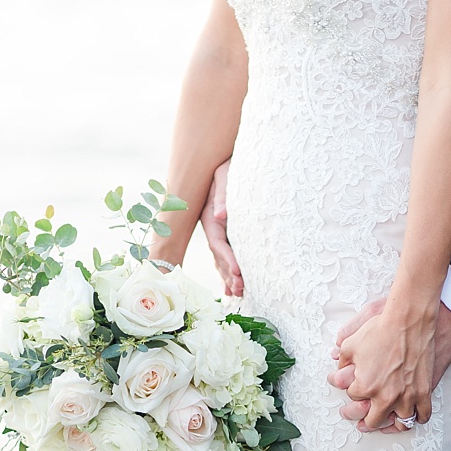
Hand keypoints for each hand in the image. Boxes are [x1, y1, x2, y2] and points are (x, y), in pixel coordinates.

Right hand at [201, 160, 242, 295]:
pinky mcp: (228, 228)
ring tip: (240, 293)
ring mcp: (219, 228)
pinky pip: (228, 251)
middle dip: (229, 273)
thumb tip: (220, 215)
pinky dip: (231, 267)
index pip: (218, 242)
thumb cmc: (230, 163)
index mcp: (209, 215)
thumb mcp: (226, 174)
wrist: (231, 157)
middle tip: (241, 290)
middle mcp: (212, 225)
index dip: (227, 259)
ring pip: (222, 256)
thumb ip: (223, 193)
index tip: (238, 273)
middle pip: (219, 254)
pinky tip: (236, 282)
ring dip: (229, 275)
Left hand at [330, 301, 450, 427]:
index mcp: (365, 386)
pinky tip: (411, 416)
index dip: (350, 390)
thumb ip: (341, 357)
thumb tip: (335, 360)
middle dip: (363, 420)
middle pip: (372, 420)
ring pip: (399, 423)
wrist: (410, 321)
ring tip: (384, 422)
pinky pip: (423, 415)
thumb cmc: (381, 329)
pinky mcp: (424, 391)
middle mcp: (385, 396)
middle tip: (359, 420)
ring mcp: (407, 396)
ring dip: (391, 424)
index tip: (349, 386)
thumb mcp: (351, 343)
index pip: (352, 397)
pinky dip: (417, 418)